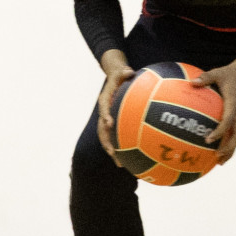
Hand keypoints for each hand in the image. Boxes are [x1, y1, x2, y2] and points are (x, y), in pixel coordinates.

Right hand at [96, 50, 134, 166]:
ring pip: (108, 138)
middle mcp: (104, 112)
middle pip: (102, 129)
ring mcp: (108, 119)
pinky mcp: (115, 124)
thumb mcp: (122, 70)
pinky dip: (123, 148)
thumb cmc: (120, 74)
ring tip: (121, 164)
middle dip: (107, 142)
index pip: (103, 108)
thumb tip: (129, 70)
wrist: (115, 77)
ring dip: (113, 151)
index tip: (109, 123)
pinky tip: (132, 160)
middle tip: (113, 152)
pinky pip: (117, 137)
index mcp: (105, 99)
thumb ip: (124, 71)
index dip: (105, 116)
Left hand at [193, 61, 235, 162]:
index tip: (208, 140)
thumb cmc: (231, 73)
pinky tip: (220, 150)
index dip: (219, 131)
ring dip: (231, 150)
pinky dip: (230, 143)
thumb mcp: (218, 73)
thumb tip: (191, 83)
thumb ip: (205, 78)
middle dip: (228, 148)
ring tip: (220, 163)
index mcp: (234, 104)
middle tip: (216, 158)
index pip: (228, 120)